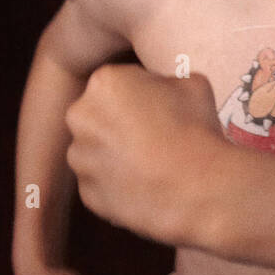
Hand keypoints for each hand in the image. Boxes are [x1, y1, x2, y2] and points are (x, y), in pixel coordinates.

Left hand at [66, 64, 224, 246]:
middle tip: (156, 135)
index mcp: (105, 82)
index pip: (120, 83)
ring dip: (116, 154)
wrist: (194, 188)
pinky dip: (118, 184)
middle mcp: (81, 116)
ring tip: (153, 162)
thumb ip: (168, 82)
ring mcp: (80, 157)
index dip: (143, 94)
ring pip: (97, 150)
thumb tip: (167, 91)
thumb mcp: (193, 84)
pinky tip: (146, 184)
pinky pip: (101, 183)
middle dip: (121, 122)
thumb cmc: (195, 131)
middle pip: (100, 114)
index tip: (163, 108)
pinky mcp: (87, 191)